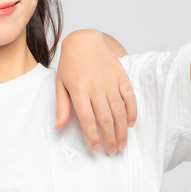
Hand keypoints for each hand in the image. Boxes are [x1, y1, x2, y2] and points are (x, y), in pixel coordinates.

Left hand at [55, 30, 137, 154]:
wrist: (85, 41)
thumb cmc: (70, 65)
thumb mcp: (60, 84)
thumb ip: (62, 106)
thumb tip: (59, 126)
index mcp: (78, 89)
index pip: (87, 118)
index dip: (93, 136)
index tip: (97, 148)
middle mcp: (95, 86)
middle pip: (105, 118)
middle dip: (110, 137)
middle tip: (112, 150)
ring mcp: (110, 80)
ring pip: (118, 110)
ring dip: (122, 130)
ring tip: (122, 144)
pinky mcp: (121, 76)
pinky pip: (130, 97)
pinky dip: (131, 112)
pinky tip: (130, 124)